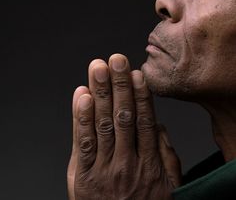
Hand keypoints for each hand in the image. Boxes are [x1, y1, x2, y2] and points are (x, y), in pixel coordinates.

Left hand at [67, 54, 181, 199]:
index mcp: (149, 164)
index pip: (144, 121)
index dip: (140, 95)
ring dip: (99, 94)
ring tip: (97, 69)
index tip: (135, 73)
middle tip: (114, 60)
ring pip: (102, 125)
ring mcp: (104, 169)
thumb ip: (165, 155)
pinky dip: (81, 119)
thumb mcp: (167, 186)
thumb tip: (157, 125)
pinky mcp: (83, 177)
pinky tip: (81, 96)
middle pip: (122, 117)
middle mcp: (127, 163)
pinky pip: (81, 144)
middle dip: (118, 86)